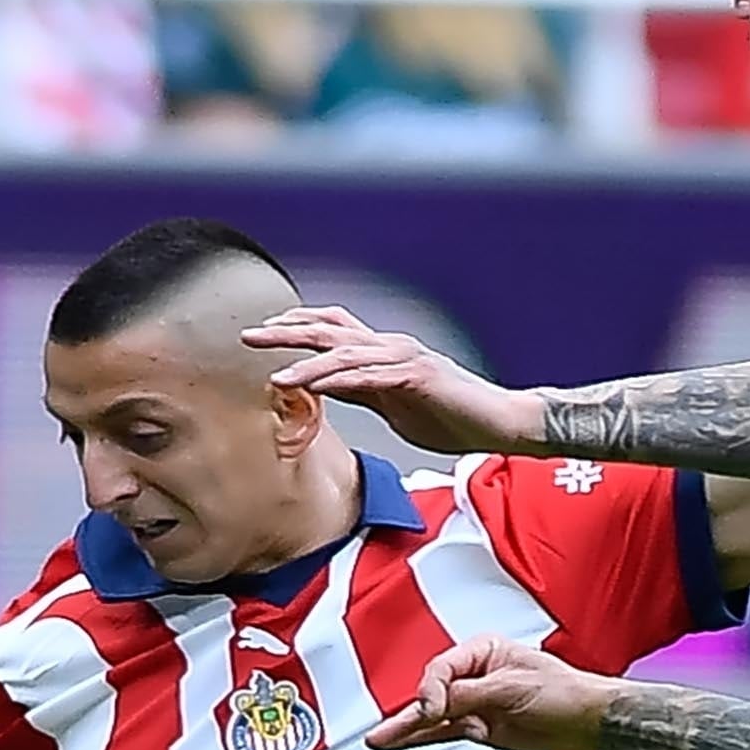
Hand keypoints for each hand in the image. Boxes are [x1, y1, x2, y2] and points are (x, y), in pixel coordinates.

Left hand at [247, 307, 547, 457]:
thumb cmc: (453, 417)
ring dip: (307, 363)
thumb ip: (362, 392)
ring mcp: (406, 359)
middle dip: (287, 332)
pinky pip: (372, 377)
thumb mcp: (394, 405)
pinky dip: (341, 381)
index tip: (263, 334)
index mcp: (383, 352)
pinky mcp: (419, 377)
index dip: (297, 327)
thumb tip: (325, 388)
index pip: (333, 329)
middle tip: (249, 335)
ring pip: (346, 354)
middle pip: (330, 330)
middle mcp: (391, 347)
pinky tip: (317, 386)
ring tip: (277, 376)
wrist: (500, 423)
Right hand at [368, 636, 620, 749]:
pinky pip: (442, 733)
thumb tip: (433, 706)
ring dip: (405, 728)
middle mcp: (474, 675)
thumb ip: (468, 697)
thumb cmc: (562, 693)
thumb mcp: (511, 690)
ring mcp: (475, 703)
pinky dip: (421, 739)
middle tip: (386, 732)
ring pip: (432, 716)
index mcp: (483, 651)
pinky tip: (396, 743)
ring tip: (376, 740)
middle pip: (431, 692)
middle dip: (413, 712)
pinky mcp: (478, 728)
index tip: (433, 711)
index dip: (432, 691)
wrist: (588, 721)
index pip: (442, 669)